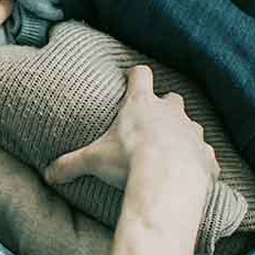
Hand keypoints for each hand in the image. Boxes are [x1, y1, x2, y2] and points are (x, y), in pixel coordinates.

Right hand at [43, 66, 216, 224]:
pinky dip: (199, 162)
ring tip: (172, 152)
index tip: (132, 78)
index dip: (136, 75)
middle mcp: (171, 112)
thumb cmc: (129, 161)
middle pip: (172, 98)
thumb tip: (48, 174)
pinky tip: (191, 174)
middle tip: (153, 122)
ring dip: (184, 134)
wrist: (168, 180)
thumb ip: (71, 164)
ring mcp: (192, 132)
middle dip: (165, 107)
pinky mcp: (206, 155)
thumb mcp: (94, 160)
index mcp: (141, 104)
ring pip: (192, 125)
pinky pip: (206, 155)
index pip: (140, 75)